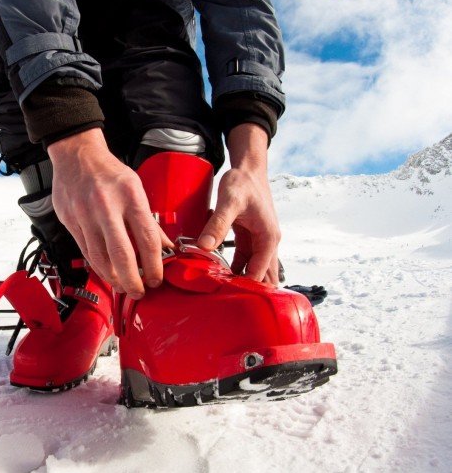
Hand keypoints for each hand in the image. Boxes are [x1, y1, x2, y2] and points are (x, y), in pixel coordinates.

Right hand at [47, 129, 169, 298]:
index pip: (146, 239)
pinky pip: (86, 252)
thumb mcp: (135, 188)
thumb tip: (164, 248)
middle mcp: (106, 206)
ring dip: (114, 278)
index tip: (157, 278)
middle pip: (122, 254)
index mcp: (129, 195)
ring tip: (123, 286)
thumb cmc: (109, 172)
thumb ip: (148, 220)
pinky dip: (98, 267)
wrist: (76, 156)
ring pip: (100, 258)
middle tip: (140, 292)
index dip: (154, 265)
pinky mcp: (70, 221)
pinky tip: (107, 274)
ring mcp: (85, 215)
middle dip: (133, 280)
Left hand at [197, 123, 280, 284]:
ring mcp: (259, 242)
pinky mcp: (249, 239)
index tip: (226, 297)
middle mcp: (268, 243)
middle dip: (248, 291)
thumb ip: (217, 224)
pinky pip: (243, 261)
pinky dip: (234, 270)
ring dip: (240, 281)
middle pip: (263, 276)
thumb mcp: (229, 203)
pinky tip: (219, 278)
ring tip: (220, 296)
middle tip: (225, 304)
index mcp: (268, 238)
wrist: (248, 169)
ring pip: (253, 270)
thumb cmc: (243, 183)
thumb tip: (204, 247)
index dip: (245, 286)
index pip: (260, 272)